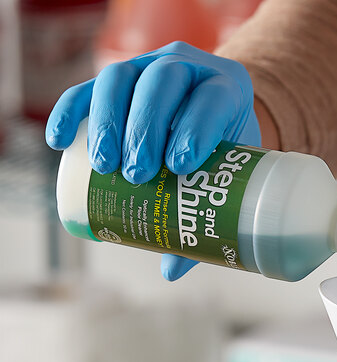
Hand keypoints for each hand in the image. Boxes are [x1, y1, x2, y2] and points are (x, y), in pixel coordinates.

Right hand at [46, 41, 260, 280]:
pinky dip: (71, 111)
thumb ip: (206, 216)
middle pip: (162, 82)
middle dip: (146, 127)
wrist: (213, 115)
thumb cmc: (222, 150)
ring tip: (104, 165)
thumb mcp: (226, 175)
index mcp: (228, 89)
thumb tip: (172, 270)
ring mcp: (150, 67)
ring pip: (123, 76)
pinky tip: (60, 141)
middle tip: (138, 173)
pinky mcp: (119, 77)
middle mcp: (189, 67)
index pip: (212, 99)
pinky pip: (88, 87)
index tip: (180, 165)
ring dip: (109, 120)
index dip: (195, 127)